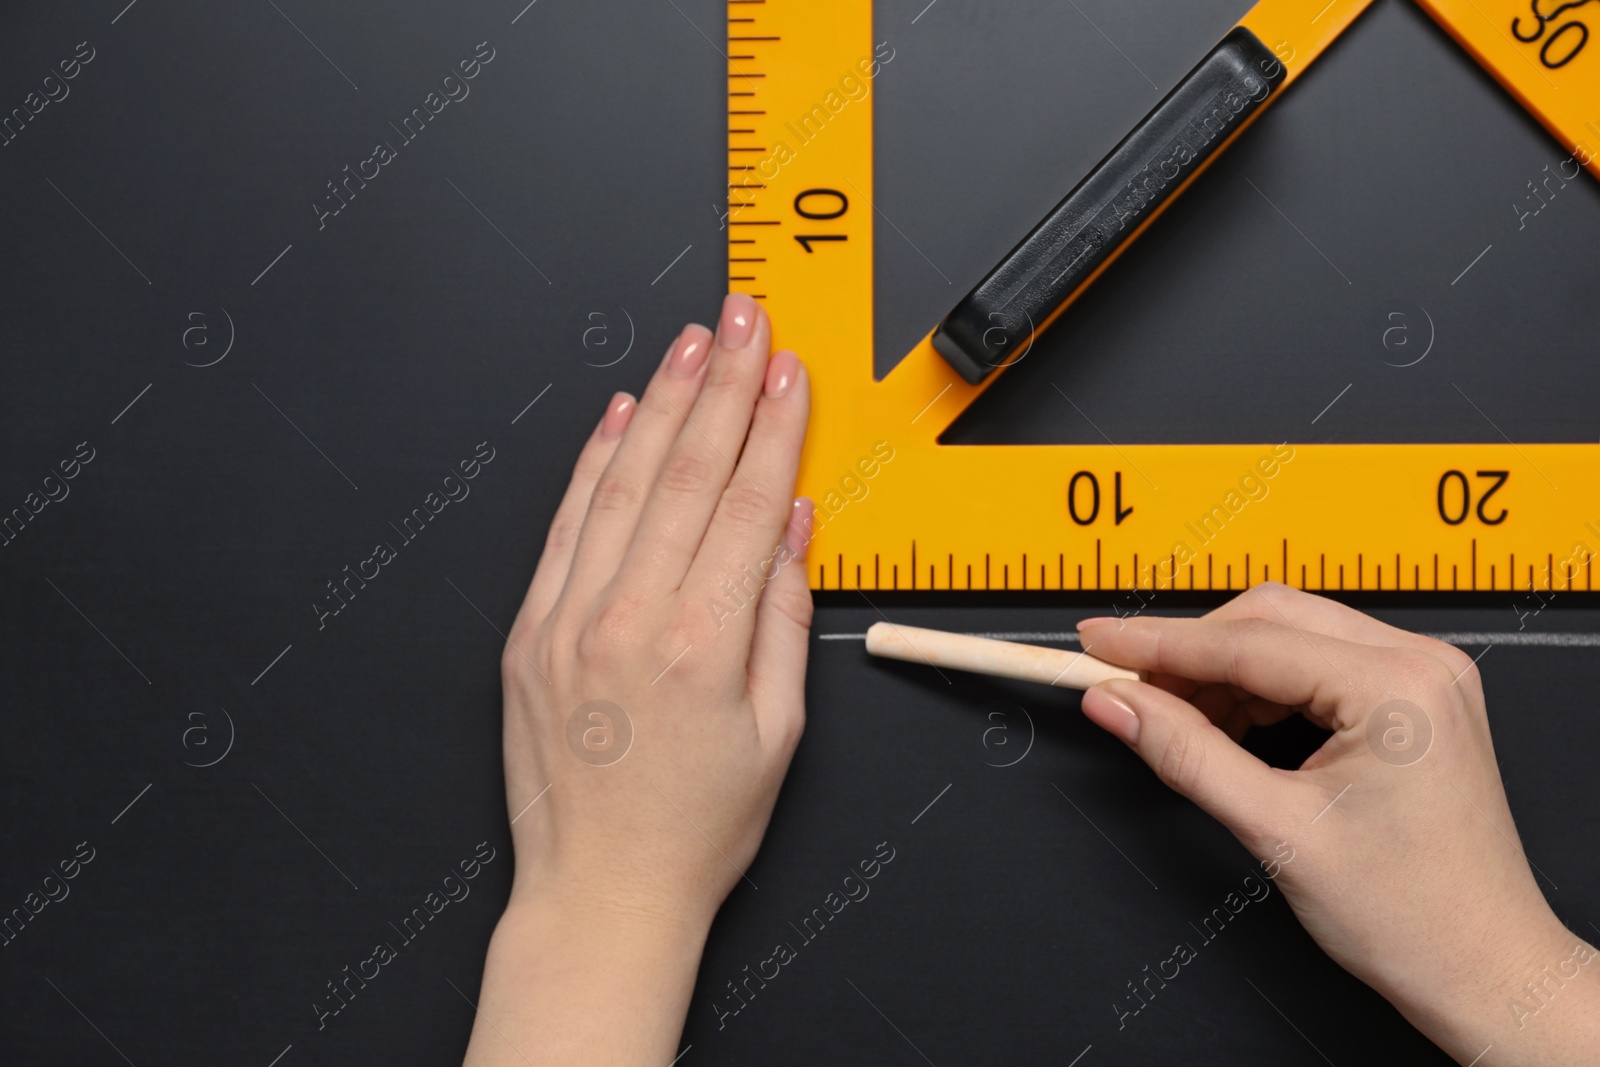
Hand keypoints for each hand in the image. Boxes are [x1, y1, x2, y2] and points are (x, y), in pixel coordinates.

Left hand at [464, 294, 812, 1065]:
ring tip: (692, 340)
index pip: (749, 503)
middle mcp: (629, 619)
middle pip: (687, 471)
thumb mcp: (778, 734)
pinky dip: (595, 461)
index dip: (774, 426)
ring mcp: (568, 620)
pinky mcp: (528, 631)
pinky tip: (623, 413)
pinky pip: (566, 524)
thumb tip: (794, 523)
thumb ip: (785, 618)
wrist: (599, 893)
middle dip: (723, 382)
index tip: (791, 369)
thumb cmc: (696, 829)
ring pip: (624, 482)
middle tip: (745, 316)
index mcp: (702, 645)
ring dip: (663, 401)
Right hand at [1076, 584, 1598, 1065]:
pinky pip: (1314, 664)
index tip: (1096, 641)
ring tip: (1173, 721)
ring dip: (1222, 672)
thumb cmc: (1410, 915)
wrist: (1482, 968)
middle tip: (1122, 687)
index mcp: (1396, 687)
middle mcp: (1419, 663)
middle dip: (1189, 653)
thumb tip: (1115, 703)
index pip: (1246, 642)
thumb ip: (1185, 753)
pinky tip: (1225, 727)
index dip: (1156, 642)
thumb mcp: (1275, 830)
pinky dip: (1259, 689)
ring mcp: (1421, 676)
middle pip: (1267, 619)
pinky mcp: (1412, 697)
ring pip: (1287, 636)